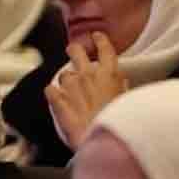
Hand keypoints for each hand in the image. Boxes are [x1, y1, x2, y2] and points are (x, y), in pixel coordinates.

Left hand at [45, 33, 129, 149]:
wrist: (103, 141)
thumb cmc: (119, 123)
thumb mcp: (129, 102)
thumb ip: (122, 88)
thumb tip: (120, 83)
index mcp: (110, 74)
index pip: (105, 48)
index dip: (100, 40)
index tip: (97, 37)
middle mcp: (89, 76)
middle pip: (77, 52)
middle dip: (75, 50)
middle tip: (74, 51)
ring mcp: (71, 87)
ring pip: (63, 73)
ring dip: (66, 79)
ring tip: (70, 88)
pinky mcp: (58, 101)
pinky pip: (50, 90)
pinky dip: (53, 93)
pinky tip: (56, 98)